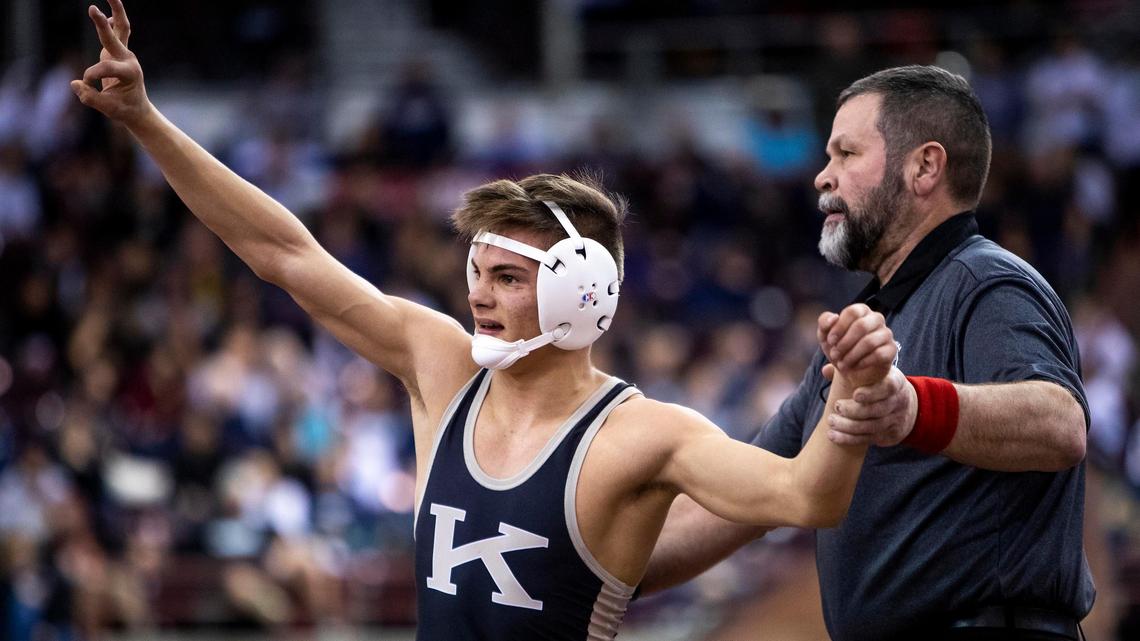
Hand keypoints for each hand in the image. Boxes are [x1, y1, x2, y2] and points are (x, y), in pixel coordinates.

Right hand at [70, 0, 152, 127]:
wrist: (137, 110)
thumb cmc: (124, 110)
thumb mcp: (108, 109)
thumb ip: (90, 97)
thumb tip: (75, 83)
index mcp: (130, 73)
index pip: (102, 68)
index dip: (90, 77)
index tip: (87, 87)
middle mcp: (129, 60)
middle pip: (117, 36)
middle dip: (102, 24)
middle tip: (91, 8)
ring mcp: (125, 54)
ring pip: (122, 27)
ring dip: (117, 10)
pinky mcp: (119, 52)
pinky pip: (118, 31)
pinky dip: (113, 20)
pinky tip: (110, 10)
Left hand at [817, 303, 895, 387]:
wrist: (850, 369)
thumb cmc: (839, 346)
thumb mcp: (825, 335)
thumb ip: (824, 322)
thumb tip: (833, 318)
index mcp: (861, 310)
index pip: (852, 312)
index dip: (839, 327)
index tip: (830, 341)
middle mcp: (876, 319)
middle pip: (862, 326)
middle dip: (844, 343)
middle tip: (835, 355)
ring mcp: (886, 334)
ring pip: (870, 342)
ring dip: (851, 355)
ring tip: (842, 364)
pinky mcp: (891, 350)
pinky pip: (879, 354)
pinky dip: (862, 362)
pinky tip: (854, 366)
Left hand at [824, 366, 917, 445]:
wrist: (905, 406)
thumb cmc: (880, 383)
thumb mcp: (874, 373)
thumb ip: (851, 369)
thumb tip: (826, 370)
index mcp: (896, 383)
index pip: (887, 388)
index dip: (871, 393)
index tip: (855, 395)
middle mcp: (898, 402)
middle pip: (878, 410)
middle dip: (854, 411)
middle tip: (836, 406)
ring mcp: (894, 420)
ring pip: (872, 427)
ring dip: (848, 426)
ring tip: (831, 421)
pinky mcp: (888, 435)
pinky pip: (868, 439)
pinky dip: (848, 438)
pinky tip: (832, 435)